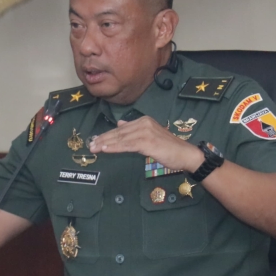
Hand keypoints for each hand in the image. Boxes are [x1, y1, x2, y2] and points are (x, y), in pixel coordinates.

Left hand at [88, 117, 203, 171]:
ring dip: (106, 144)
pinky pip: (127, 145)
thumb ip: (135, 130)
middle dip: (103, 139)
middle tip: (90, 145)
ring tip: (94, 148)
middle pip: (119, 132)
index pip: (121, 129)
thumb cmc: (168, 148)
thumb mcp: (150, 135)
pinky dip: (115, 147)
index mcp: (144, 121)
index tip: (95, 140)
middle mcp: (144, 123)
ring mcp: (146, 132)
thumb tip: (120, 125)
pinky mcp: (147, 142)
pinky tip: (106, 149)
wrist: (184, 154)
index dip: (107, 135)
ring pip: (121, 138)